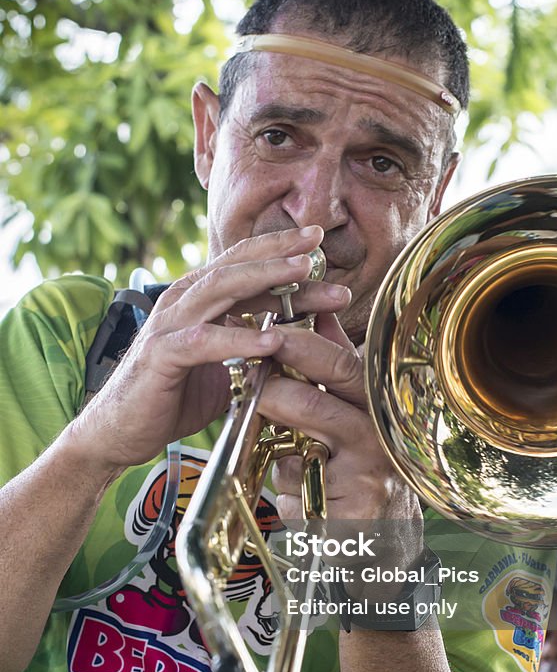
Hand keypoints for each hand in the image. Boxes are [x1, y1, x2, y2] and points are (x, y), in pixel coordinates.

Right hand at [68, 226, 349, 476]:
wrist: (120, 431)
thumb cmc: (172, 397)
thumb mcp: (225, 368)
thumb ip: (254, 350)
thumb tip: (298, 345)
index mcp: (200, 299)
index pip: (244, 264)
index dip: (281, 251)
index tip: (321, 244)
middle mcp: (184, 301)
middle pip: (237, 264)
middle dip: (280, 250)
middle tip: (318, 240)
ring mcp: (170, 324)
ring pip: (221, 288)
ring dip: (265, 278)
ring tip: (303, 272)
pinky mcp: (161, 355)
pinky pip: (205, 341)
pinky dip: (240, 340)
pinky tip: (273, 341)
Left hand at [259, 312, 422, 527]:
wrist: (383, 540)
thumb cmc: (361, 468)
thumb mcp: (354, 413)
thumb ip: (336, 368)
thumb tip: (318, 315)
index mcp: (378, 404)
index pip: (342, 365)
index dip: (302, 343)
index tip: (267, 328)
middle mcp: (378, 435)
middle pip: (315, 402)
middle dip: (274, 383)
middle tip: (246, 373)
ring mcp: (367, 474)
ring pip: (298, 446)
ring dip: (278, 446)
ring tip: (279, 446)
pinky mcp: (350, 509)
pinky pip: (296, 490)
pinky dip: (288, 492)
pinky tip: (304, 500)